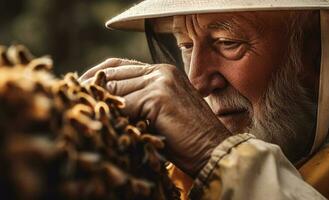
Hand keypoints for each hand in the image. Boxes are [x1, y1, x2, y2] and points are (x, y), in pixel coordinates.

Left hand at [80, 58, 230, 176]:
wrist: (212, 149)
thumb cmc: (184, 137)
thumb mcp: (157, 112)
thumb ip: (137, 100)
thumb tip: (104, 101)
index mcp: (162, 71)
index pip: (119, 65)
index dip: (97, 75)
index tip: (81, 89)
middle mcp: (161, 70)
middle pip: (113, 74)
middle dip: (93, 89)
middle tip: (79, 104)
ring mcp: (161, 81)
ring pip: (116, 89)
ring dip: (103, 104)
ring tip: (93, 117)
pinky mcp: (159, 96)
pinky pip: (125, 105)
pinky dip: (115, 116)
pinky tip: (112, 127)